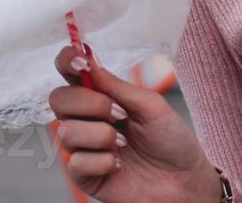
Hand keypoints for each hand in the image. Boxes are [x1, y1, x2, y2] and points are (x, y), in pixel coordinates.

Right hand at [49, 43, 224, 202]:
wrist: (183, 181)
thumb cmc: (170, 141)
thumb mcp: (151, 106)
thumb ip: (118, 87)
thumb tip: (90, 65)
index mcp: (101, 96)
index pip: (70, 73)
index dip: (67, 61)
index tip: (80, 61)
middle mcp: (86, 119)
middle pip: (59, 99)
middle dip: (89, 103)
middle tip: (120, 114)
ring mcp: (82, 147)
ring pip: (67, 131)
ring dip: (102, 136)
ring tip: (125, 144)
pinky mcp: (84, 175)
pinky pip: (75, 162)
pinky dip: (102, 162)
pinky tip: (119, 165)